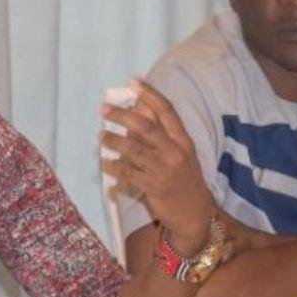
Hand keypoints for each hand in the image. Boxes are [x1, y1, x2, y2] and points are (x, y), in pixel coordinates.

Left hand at [100, 80, 212, 252]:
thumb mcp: (180, 154)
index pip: (167, 110)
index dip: (150, 94)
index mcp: (184, 140)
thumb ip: (162, 132)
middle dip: (122, 115)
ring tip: (101, 136)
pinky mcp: (154, 187)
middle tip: (103, 109)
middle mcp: (176, 152)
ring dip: (113, 141)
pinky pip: (128, 172)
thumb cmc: (184, 180)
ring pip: (134, 149)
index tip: (133, 81)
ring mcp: (165, 170)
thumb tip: (139, 107)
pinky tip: (105, 163)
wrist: (195, 214)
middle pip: (146, 126)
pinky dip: (114, 166)